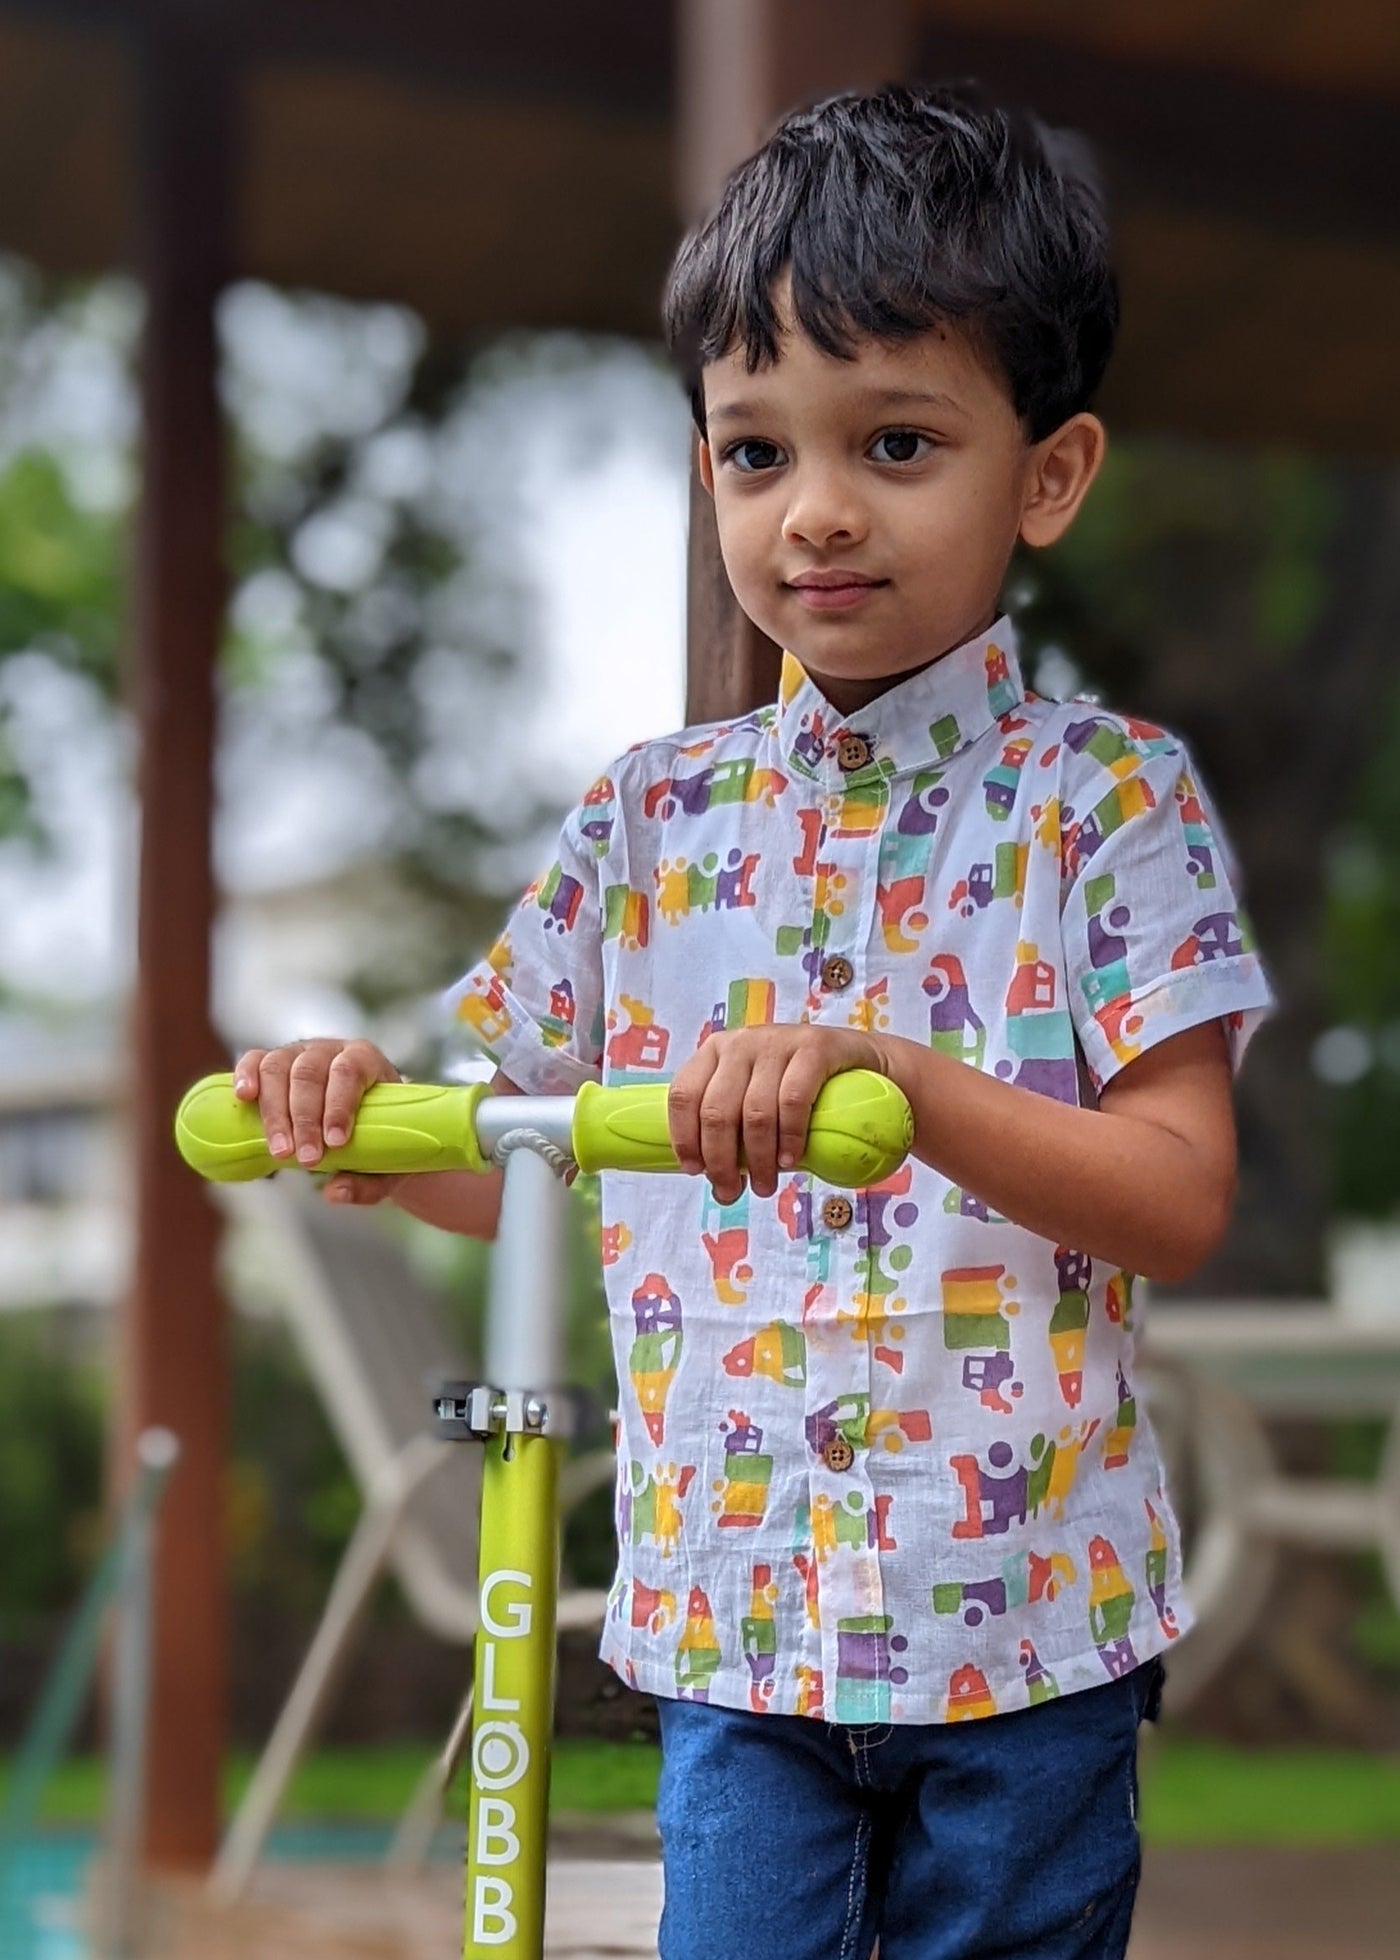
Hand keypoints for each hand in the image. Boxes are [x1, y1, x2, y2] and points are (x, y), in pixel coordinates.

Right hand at [232, 1037, 401, 1206]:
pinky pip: (255, 1060)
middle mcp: (330, 1051)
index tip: (336, 1142)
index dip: (338, 1105)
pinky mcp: (274, 1063)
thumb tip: (335, 1191)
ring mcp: (299, 1053)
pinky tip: (243, 1095)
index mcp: (365, 1059)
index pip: (349, 1072)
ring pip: (279, 1069)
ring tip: (280, 1151)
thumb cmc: (380, 1138)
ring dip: (276, 1113)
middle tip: (307, 1159)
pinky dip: (246, 1074)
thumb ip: (370, 1182)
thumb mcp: (388, 1162)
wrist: (369, 1121)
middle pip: (310, 1074)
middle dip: (305, 1120)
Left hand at [667, 1025, 888, 1203]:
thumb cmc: (797, 1086)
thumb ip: (732, 1124)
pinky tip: (790, 1161)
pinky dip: (789, 1138)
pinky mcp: (813, 1047)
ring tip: (764, 1186)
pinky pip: (793, 1100)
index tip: (695, 1171)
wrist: (860, 1059)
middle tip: (731, 1192)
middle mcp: (740, 1042)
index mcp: (714, 1052)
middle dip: (721, 1161)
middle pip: (717, 1110)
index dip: (684, 1137)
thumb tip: (713, 1179)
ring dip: (758, 1159)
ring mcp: (777, 1041)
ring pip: (755, 1112)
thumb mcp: (755, 1096)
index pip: (683, 1094)